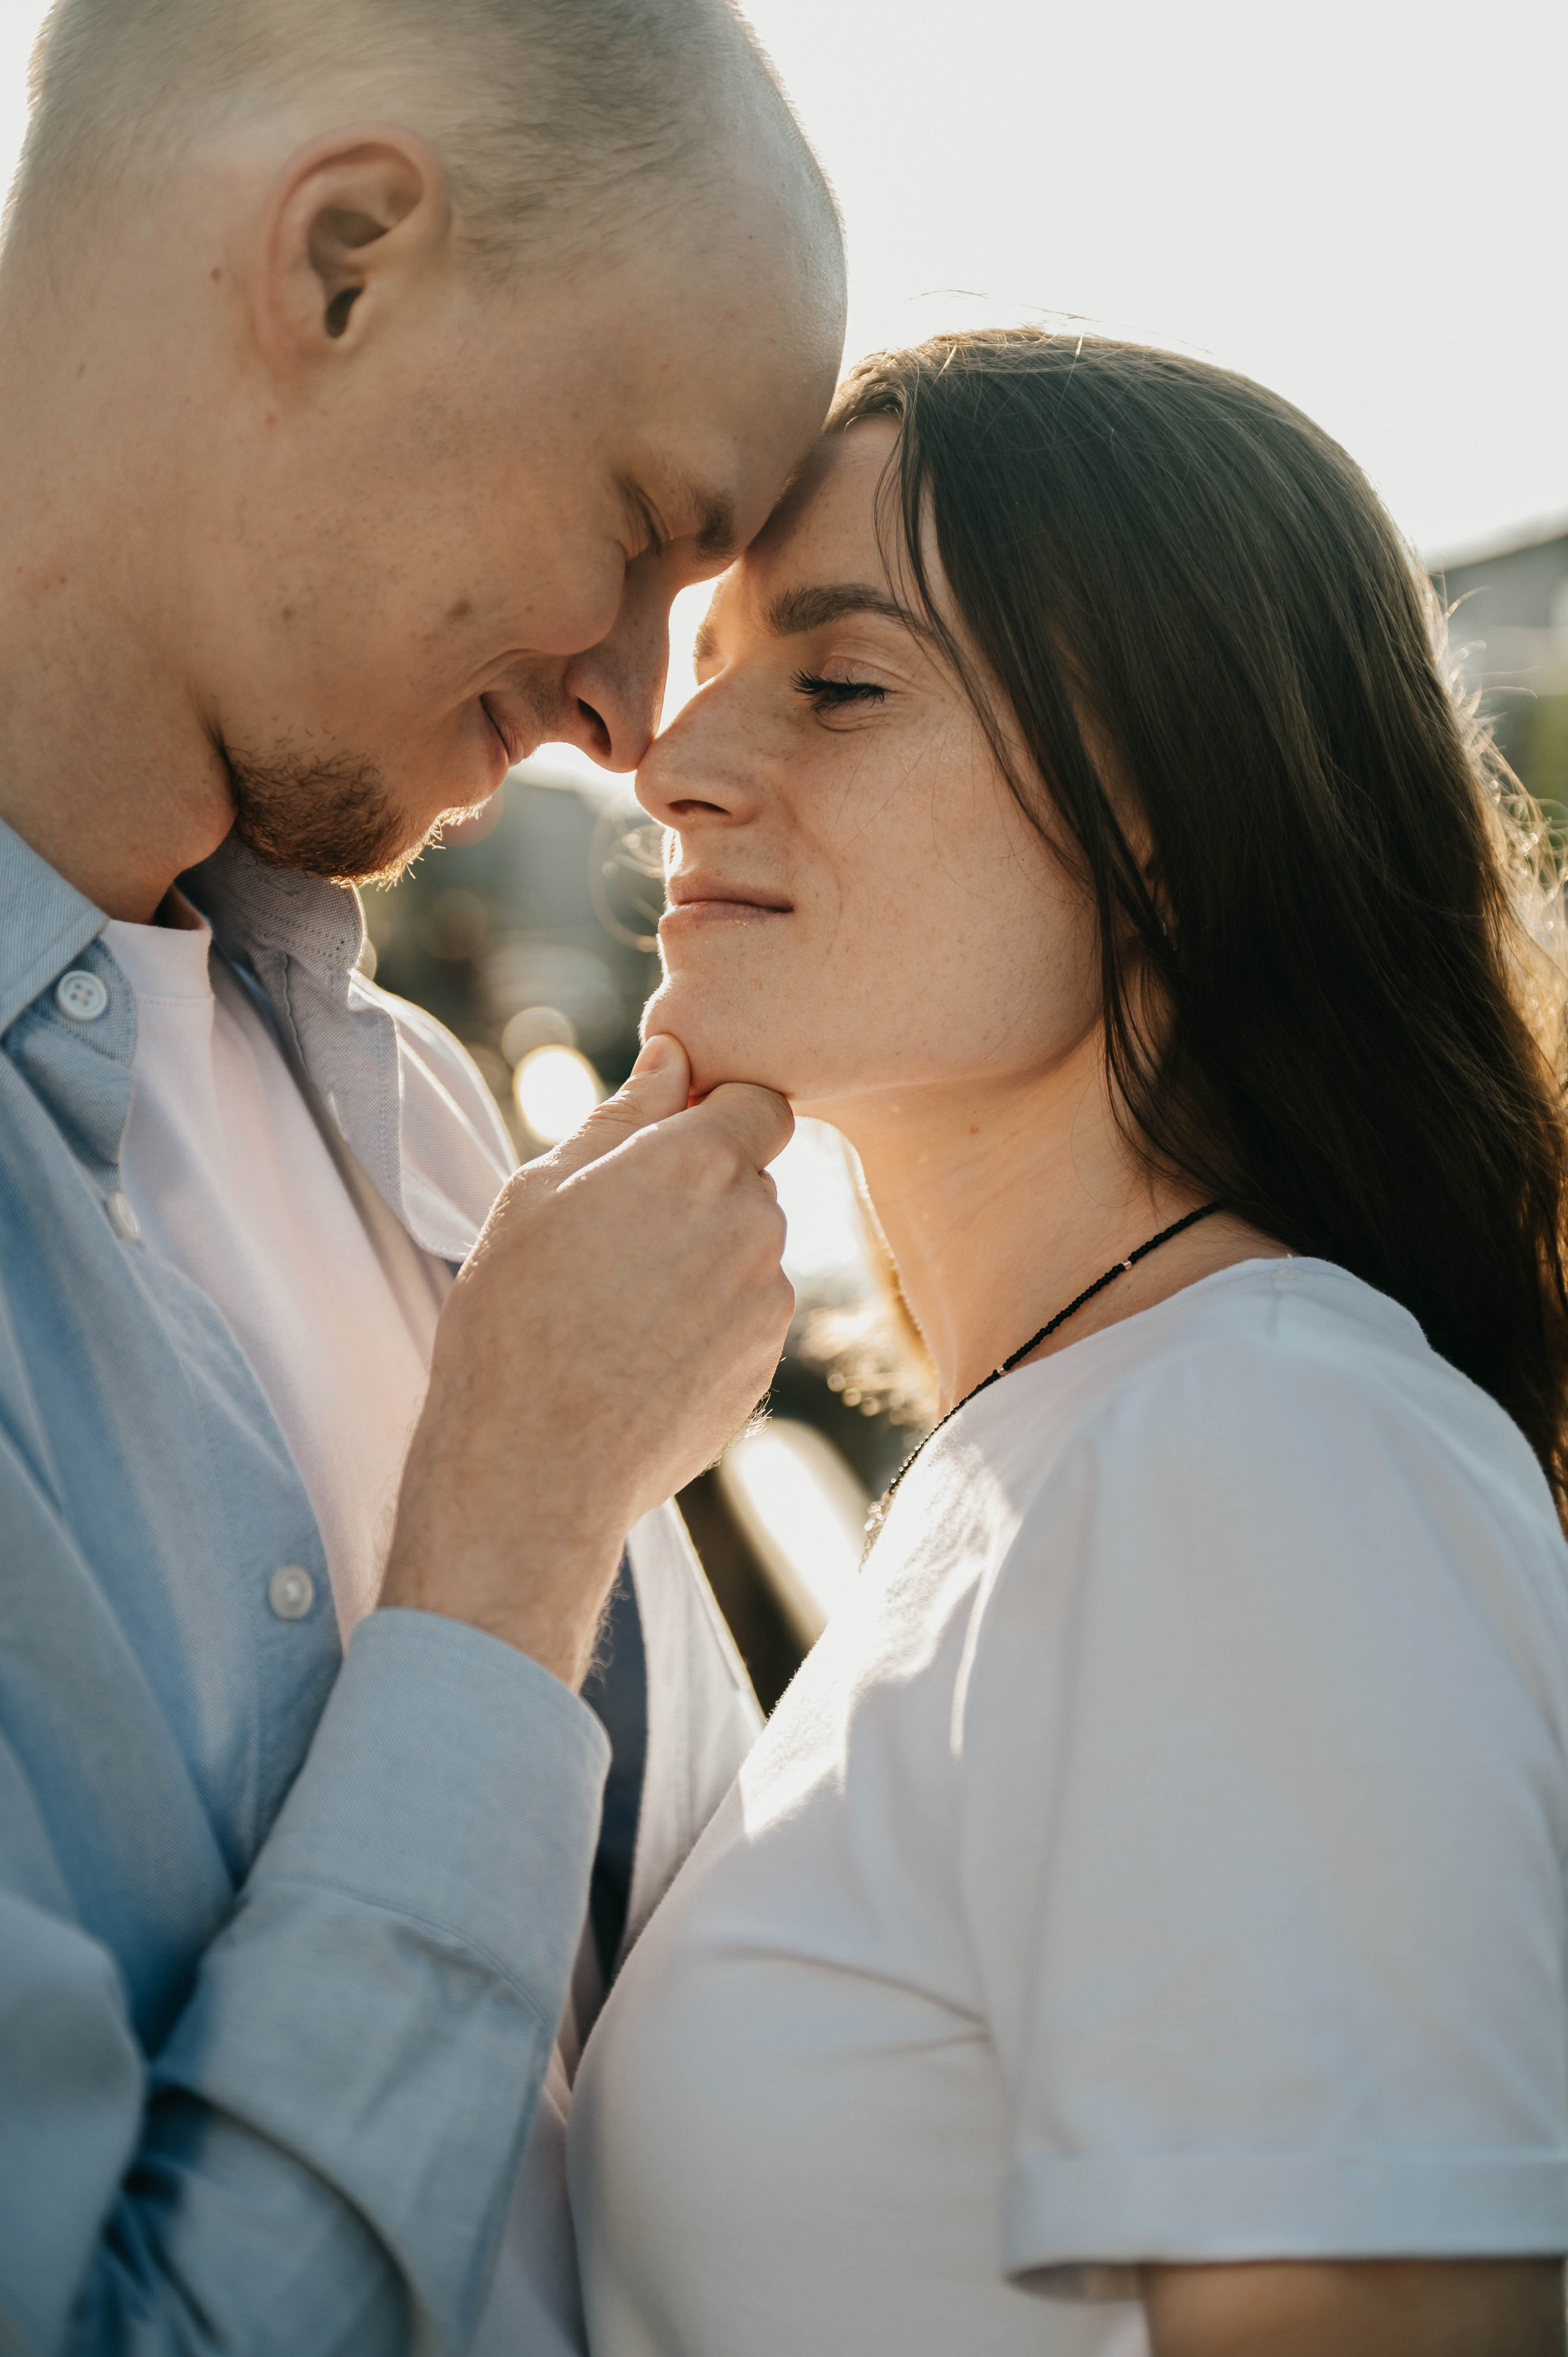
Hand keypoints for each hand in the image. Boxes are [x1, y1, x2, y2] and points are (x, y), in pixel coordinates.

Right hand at [380, 1035, 793, 1686]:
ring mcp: (768, 1302)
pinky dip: (706, 1323)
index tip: (662, 1148)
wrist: (533, 1461)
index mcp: (701, 1162)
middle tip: (613, 1237)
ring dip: (704, 1260)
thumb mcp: (541, 1191)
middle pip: (753, 1178)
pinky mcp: (764, 1366)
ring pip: (749, 1251)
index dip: (715, 1117)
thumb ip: (621, 1117)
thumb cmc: (515, 1317)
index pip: (759, 1102)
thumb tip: (670, 1056)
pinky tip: (638, 1354)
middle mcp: (755, 1225)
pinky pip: (745, 1318)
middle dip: (701, 1191)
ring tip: (617, 1306)